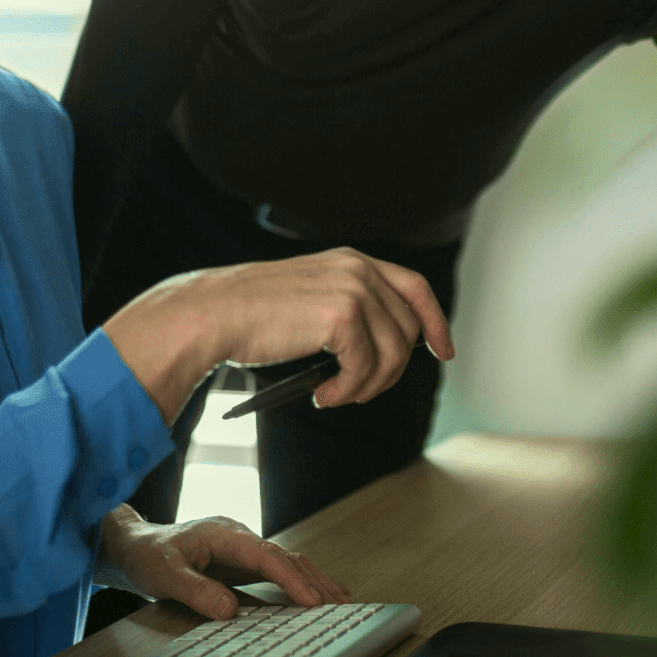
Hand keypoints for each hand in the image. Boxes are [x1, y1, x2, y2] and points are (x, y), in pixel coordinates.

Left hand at [97, 507, 350, 620]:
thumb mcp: (164, 575)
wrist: (136, 545)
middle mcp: (239, 537)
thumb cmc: (148, 556)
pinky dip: (300, 582)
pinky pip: (277, 571)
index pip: (267, 556)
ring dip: (313, 580)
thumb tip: (229, 610)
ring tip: (341, 601)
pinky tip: (318, 593)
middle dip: (315, 580)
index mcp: (224, 534)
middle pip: (286, 557)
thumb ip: (195, 591)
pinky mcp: (242, 562)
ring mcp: (242, 549)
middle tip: (341, 605)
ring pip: (287, 563)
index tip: (312, 600)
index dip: (292, 578)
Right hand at [102, 247, 454, 422]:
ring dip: (365, 387)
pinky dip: (347, 392)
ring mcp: (354, 290)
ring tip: (334, 395)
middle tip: (356, 390)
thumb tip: (384, 351)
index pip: (414, 287)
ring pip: (391, 356)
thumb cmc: (250, 315)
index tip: (442, 349)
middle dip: (389, 371)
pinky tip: (322, 395)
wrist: (214, 314)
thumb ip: (347, 310)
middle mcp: (359, 269)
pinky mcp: (343, 316)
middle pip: (406, 331)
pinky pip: (366, 369)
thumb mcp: (310, 299)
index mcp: (352, 261)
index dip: (434, 321)